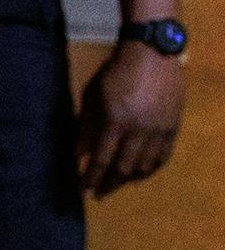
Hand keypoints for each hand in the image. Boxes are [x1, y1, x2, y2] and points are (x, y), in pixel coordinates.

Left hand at [80, 40, 182, 197]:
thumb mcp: (92, 97)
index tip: (84, 192)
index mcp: (115, 123)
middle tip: (100, 195)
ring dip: (129, 179)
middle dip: (109, 184)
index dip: (91, 179)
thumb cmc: (114, 73)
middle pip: (123, 168)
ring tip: (117, 186)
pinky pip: (164, 156)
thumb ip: (86, 127)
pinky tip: (141, 175)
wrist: (151, 54)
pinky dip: (152, 169)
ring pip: (145, 166)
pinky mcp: (173, 127)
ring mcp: (159, 130)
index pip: (101, 161)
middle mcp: (139, 131)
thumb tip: (78, 154)